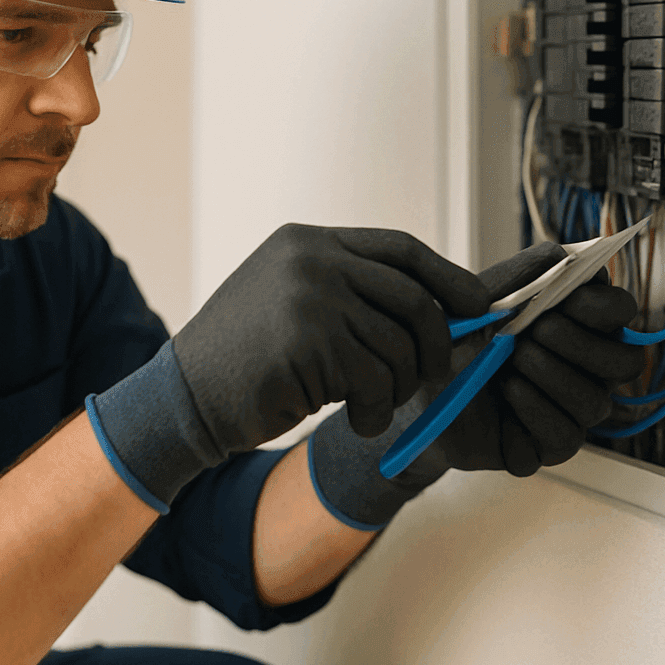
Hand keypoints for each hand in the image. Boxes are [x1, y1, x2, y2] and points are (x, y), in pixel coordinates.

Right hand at [171, 223, 495, 452]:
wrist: (185, 398)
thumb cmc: (248, 362)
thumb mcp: (296, 304)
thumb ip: (353, 294)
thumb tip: (446, 310)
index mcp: (310, 242)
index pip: (402, 249)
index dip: (449, 279)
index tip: (479, 308)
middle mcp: (311, 259)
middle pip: (414, 297)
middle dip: (438, 344)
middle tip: (434, 377)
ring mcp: (310, 296)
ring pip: (399, 346)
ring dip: (397, 390)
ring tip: (373, 407)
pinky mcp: (309, 341)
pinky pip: (376, 381)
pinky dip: (378, 412)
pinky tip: (359, 422)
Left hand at [308, 243, 643, 526]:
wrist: (420, 387)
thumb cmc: (458, 339)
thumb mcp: (483, 299)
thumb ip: (523, 275)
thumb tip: (564, 256)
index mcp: (579, 326)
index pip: (621, 312)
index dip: (602, 307)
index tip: (565, 300)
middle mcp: (586, 371)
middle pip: (624, 362)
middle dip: (578, 344)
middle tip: (533, 332)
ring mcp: (571, 411)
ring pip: (595, 402)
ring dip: (551, 375)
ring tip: (510, 362)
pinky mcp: (548, 447)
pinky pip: (565, 436)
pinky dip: (535, 409)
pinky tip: (507, 391)